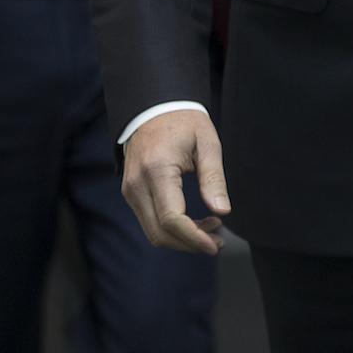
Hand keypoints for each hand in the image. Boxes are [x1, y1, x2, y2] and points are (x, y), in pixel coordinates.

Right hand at [120, 108, 230, 253]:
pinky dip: (172, 229)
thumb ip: (213, 177)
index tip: (216, 245)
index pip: (172, 218)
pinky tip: (195, 223)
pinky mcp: (131, 193)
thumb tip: (223, 211)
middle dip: (190, 243)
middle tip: (219, 240)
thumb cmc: (184, 122)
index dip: (194, 238)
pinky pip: (150, 222)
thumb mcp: (207, 143)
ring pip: (153, 232)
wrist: (153, 108)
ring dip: (182, 239)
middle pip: (160, 233)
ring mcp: (130, 190)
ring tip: (212, 229)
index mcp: (157, 169)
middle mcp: (137, 184)